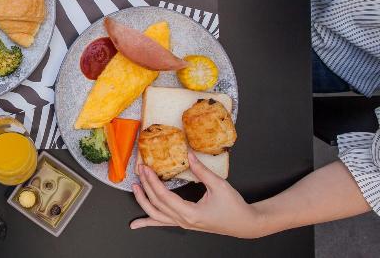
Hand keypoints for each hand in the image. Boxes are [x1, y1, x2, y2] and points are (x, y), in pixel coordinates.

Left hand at [130, 152, 265, 238]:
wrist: (244, 224)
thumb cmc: (234, 207)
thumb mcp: (219, 185)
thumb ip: (202, 170)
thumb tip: (188, 155)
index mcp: (190, 213)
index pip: (164, 196)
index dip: (152, 181)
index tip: (145, 168)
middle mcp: (183, 221)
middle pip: (157, 203)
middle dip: (145, 185)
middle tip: (139, 170)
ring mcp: (183, 224)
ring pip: (156, 215)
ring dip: (142, 201)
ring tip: (134, 188)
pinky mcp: (184, 223)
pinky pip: (162, 223)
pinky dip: (147, 223)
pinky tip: (135, 224)